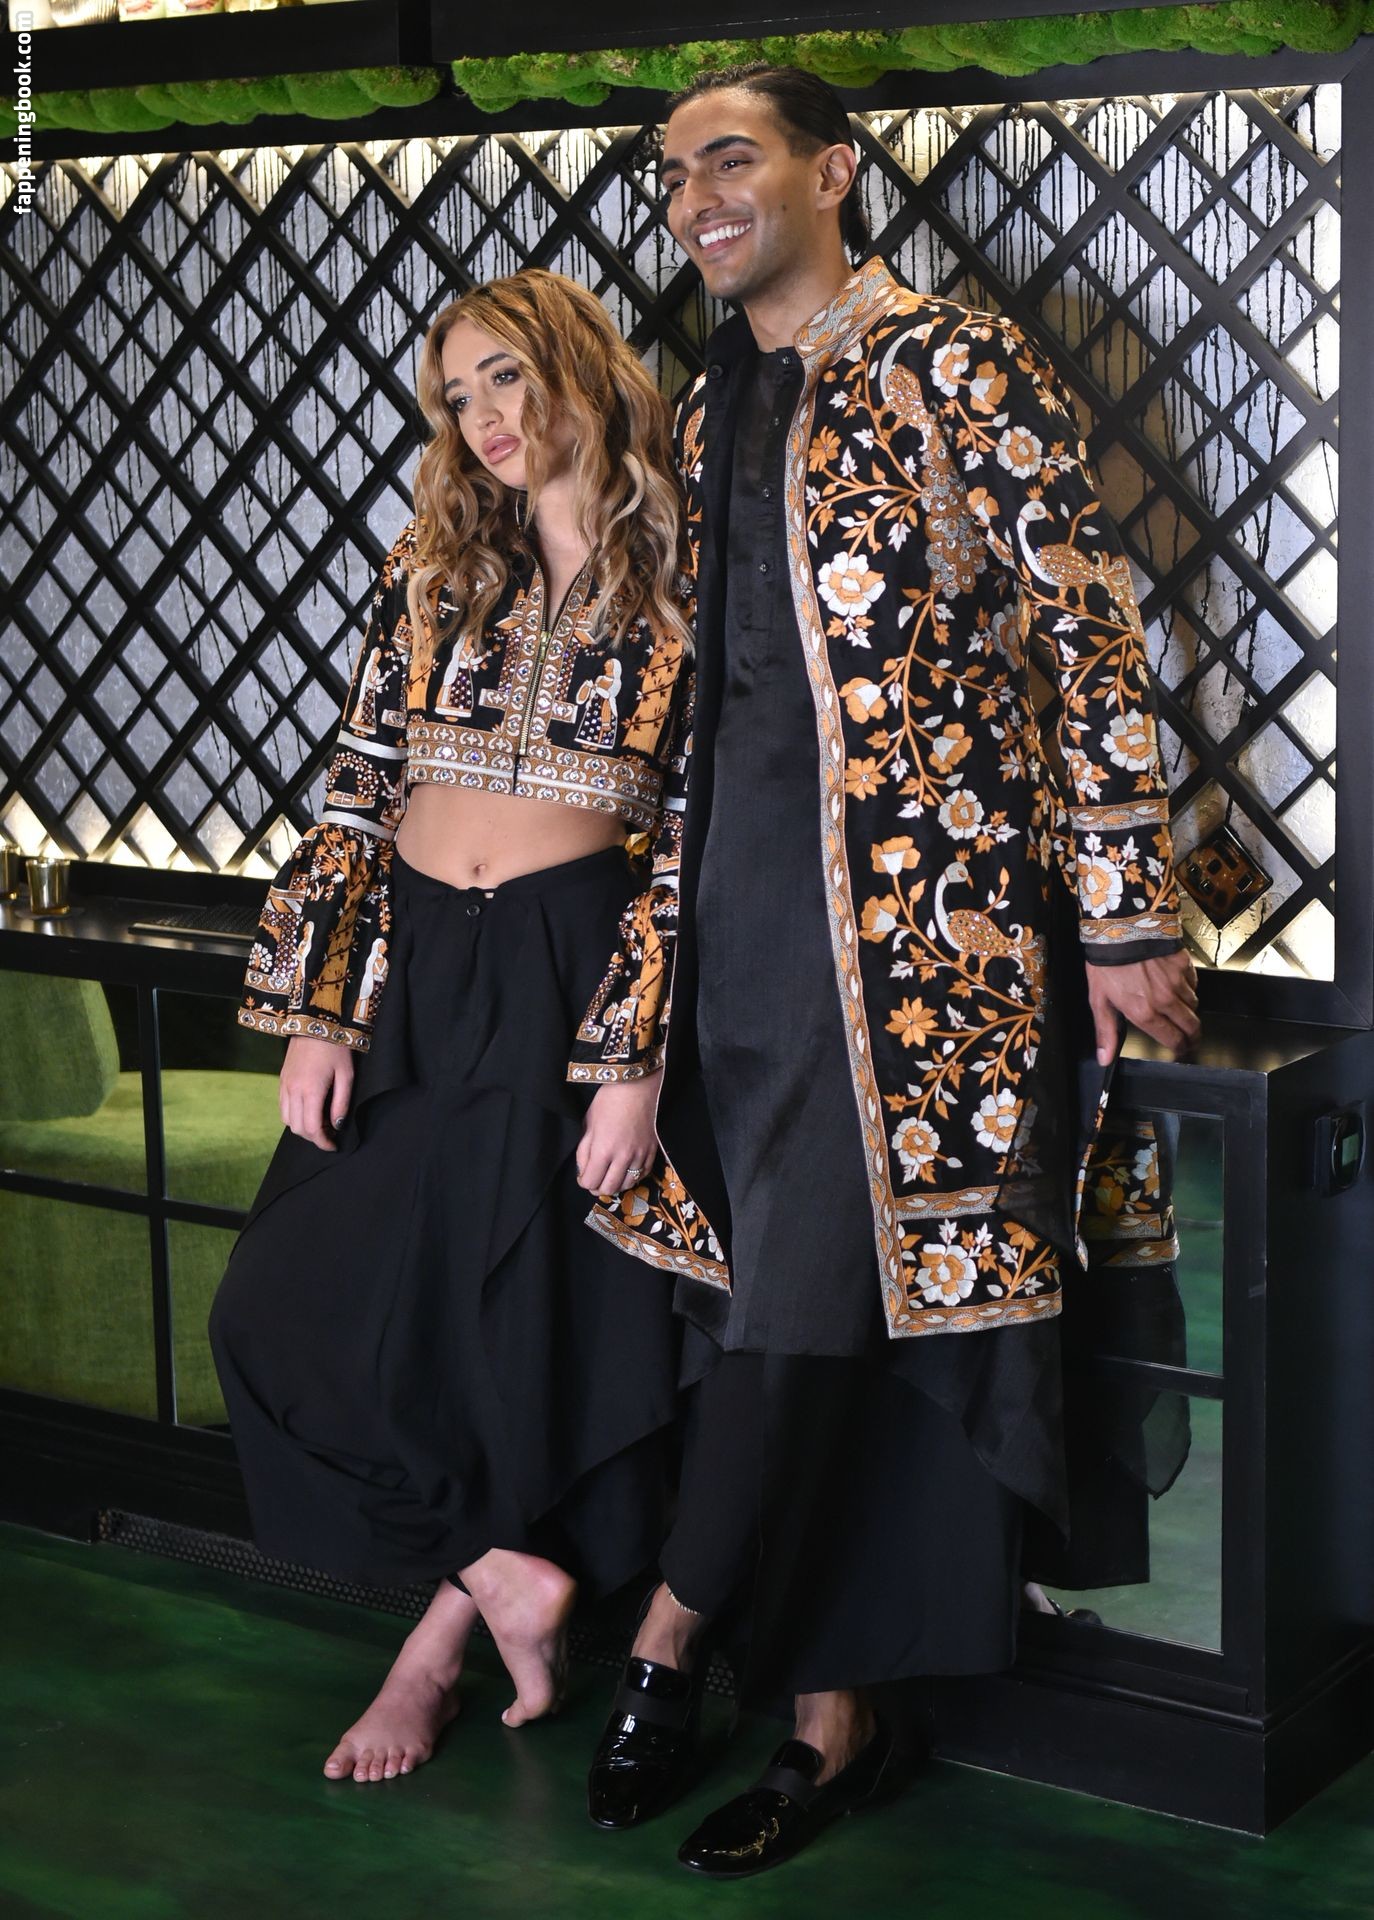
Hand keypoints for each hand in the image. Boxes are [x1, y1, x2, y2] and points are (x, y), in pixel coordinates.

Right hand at [280, 1035, 353, 1149]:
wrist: (314, 1023)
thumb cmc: (335, 1048)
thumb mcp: (346, 1075)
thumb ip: (341, 1102)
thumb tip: (337, 1125)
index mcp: (310, 1090)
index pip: (311, 1128)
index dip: (322, 1142)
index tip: (333, 1145)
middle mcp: (293, 1090)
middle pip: (297, 1128)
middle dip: (313, 1137)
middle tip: (330, 1134)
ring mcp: (284, 1085)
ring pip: (287, 1120)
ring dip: (302, 1127)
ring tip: (319, 1122)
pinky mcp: (281, 1080)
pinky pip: (282, 1107)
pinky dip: (293, 1116)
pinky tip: (308, 1110)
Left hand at [575, 1070, 662, 1194]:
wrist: (638, 1086)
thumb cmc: (608, 1101)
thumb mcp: (589, 1124)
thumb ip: (584, 1150)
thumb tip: (584, 1170)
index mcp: (603, 1150)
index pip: (590, 1181)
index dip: (583, 1182)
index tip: (583, 1176)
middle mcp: (622, 1158)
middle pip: (609, 1189)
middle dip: (598, 1187)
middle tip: (595, 1179)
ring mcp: (640, 1156)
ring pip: (627, 1184)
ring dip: (616, 1184)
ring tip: (610, 1176)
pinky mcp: (652, 1151)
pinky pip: (643, 1174)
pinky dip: (633, 1177)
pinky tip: (626, 1170)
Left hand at [1087, 951, 1200, 1066]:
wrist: (1119, 927)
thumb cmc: (1107, 963)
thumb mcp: (1099, 1000)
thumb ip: (1106, 1031)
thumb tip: (1104, 1059)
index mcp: (1144, 1013)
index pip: (1173, 1040)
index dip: (1180, 1048)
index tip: (1181, 1050)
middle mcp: (1165, 1001)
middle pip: (1192, 1027)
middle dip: (1193, 1036)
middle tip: (1191, 1038)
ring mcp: (1178, 982)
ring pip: (1194, 1004)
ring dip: (1189, 1010)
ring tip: (1179, 1009)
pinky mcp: (1184, 965)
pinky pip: (1193, 983)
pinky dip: (1188, 986)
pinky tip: (1177, 984)